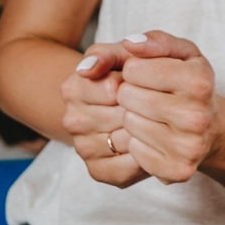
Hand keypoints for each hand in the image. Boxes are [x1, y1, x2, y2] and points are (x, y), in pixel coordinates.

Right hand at [59, 41, 144, 187]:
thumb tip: (87, 68)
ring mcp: (82, 148)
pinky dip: (144, 156)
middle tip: (153, 103)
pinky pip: (127, 167)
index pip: (113, 88)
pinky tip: (148, 143)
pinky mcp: (98, 171)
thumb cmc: (132, 76)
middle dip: (144, 108)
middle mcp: (71, 120)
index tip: (144, 82)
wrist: (136, 105)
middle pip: (121, 116)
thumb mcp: (124, 54)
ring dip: (147, 132)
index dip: (139, 85)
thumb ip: (109, 53)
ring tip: (153, 122)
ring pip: (126, 142)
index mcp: (72, 87)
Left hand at [114, 31, 224, 184]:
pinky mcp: (178, 170)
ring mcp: (189, 147)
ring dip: (132, 117)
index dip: (134, 69)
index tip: (148, 75)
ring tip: (152, 115)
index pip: (133, 68)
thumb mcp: (180, 53)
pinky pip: (135, 151)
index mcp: (199, 81)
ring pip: (129, 124)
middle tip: (147, 96)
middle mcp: (198, 116)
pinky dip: (138, 142)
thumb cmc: (189, 84)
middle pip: (127, 96)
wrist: (213, 128)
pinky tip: (154, 136)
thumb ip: (154, 40)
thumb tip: (129, 43)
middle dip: (130, 92)